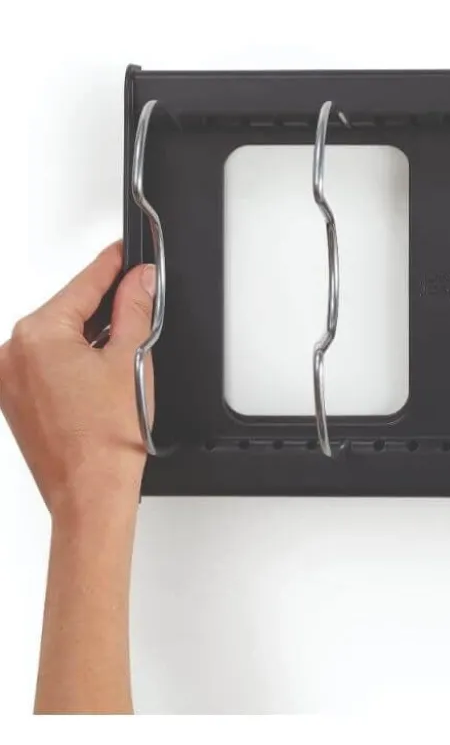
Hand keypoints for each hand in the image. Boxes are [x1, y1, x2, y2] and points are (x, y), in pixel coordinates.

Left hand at [0, 242, 156, 530]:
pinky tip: (101, 378)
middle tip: (140, 306)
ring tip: (123, 360)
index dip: (113, 265)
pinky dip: (72, 361)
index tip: (127, 251)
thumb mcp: (133, 358)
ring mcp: (7, 378)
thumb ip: (135, 308)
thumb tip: (139, 279)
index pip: (83, 285)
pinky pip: (45, 363)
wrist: (90, 492)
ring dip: (89, 337)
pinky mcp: (12, 398)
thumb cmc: (105, 439)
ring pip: (57, 338)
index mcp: (37, 336)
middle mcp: (11, 353)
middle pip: (67, 311)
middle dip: (104, 307)